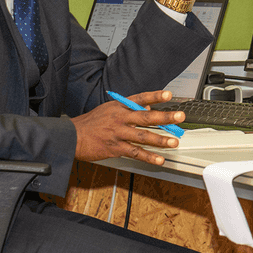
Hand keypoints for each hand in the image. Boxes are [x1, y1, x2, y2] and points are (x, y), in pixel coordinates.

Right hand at [71, 90, 185, 165]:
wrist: (72, 136)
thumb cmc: (91, 123)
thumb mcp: (109, 109)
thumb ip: (128, 108)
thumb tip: (147, 108)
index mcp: (118, 106)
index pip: (140, 98)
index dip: (155, 96)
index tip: (169, 94)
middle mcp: (120, 118)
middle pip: (146, 117)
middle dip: (165, 117)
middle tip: (180, 116)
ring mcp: (118, 133)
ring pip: (143, 136)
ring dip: (160, 139)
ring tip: (174, 141)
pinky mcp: (115, 148)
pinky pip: (134, 152)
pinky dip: (148, 156)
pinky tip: (159, 159)